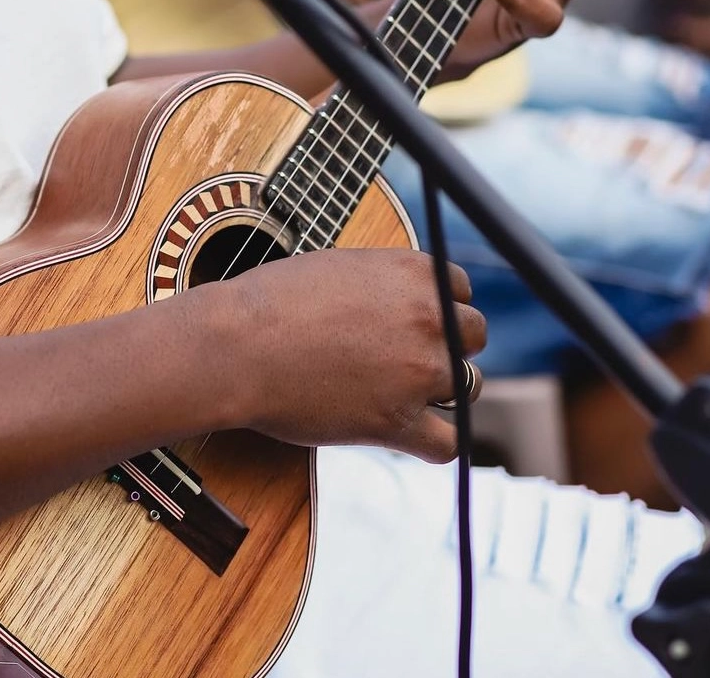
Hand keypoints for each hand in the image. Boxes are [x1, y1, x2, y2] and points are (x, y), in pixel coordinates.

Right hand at [218, 248, 485, 462]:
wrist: (236, 346)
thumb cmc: (271, 302)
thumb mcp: (339, 267)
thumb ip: (385, 281)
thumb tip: (405, 298)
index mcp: (414, 272)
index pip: (460, 289)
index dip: (439, 306)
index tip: (414, 321)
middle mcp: (428, 319)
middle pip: (474, 334)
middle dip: (447, 344)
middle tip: (408, 356)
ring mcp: (417, 373)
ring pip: (468, 386)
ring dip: (443, 390)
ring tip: (401, 391)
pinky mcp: (397, 423)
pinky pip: (448, 443)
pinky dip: (437, 442)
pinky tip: (414, 433)